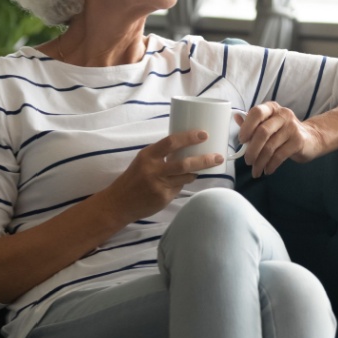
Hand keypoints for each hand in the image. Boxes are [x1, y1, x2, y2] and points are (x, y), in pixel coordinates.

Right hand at [103, 131, 223, 222]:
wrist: (118, 202)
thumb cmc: (134, 178)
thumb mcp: (143, 161)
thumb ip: (161, 156)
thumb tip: (187, 149)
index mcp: (148, 155)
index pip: (171, 142)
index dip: (189, 137)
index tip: (204, 134)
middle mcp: (153, 170)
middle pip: (184, 163)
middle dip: (204, 160)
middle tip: (218, 156)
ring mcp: (159, 185)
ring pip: (186, 177)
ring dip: (196, 172)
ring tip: (203, 167)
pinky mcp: (163, 198)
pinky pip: (179, 189)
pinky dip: (181, 185)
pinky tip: (176, 184)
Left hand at [237, 101, 326, 177]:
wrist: (311, 139)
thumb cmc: (284, 132)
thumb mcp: (268, 124)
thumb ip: (252, 123)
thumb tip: (236, 117)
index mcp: (272, 108)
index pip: (256, 113)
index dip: (246, 127)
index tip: (241, 141)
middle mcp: (283, 114)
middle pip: (262, 132)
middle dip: (252, 150)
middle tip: (247, 161)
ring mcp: (292, 127)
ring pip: (270, 147)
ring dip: (260, 162)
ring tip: (256, 170)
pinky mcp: (298, 141)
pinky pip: (280, 156)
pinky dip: (271, 165)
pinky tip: (268, 170)